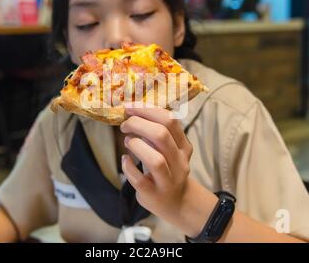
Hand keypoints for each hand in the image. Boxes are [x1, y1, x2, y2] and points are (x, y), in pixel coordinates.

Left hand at [120, 105, 193, 223]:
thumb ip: (158, 132)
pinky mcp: (154, 194)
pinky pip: (140, 180)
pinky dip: (129, 167)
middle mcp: (180, 162)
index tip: (130, 107)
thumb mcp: (170, 149)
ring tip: (127, 141)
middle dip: (138, 124)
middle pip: (162, 136)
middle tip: (124, 125)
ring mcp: (168, 180)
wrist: (176, 202)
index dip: (148, 110)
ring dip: (136, 145)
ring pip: (155, 160)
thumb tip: (134, 111)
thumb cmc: (168, 168)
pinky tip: (125, 160)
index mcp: (184, 146)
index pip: (170, 121)